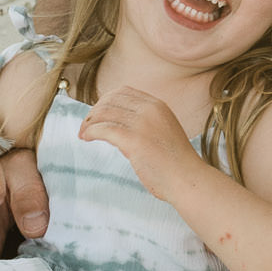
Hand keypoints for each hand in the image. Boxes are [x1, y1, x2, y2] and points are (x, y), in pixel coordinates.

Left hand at [79, 87, 200, 198]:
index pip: (123, 91)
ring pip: (104, 112)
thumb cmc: (175, 162)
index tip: (98, 114)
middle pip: (111, 99)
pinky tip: (86, 138)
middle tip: (86, 125)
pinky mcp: (134, 140)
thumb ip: (145, 123)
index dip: (106, 100)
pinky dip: (90, 132)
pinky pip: (103, 129)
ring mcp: (142, 124)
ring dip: (89, 122)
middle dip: (94, 111)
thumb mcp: (163, 130)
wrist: (188, 179)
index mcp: (158, 105)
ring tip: (83, 134)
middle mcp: (150, 109)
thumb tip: (115, 125)